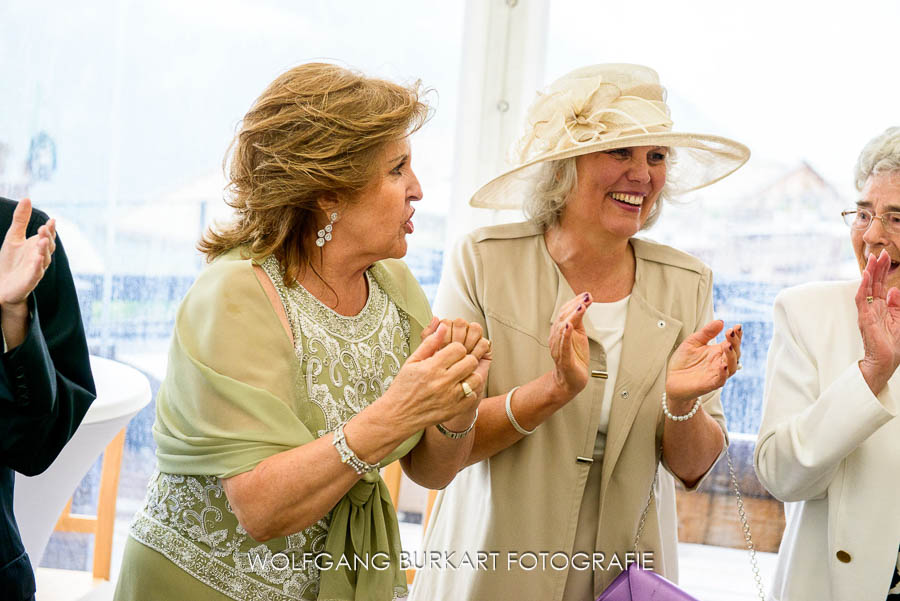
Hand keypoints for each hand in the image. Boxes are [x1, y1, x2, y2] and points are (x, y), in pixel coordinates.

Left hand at [0, 198, 55, 307]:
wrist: (2, 284)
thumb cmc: (10, 260)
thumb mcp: (13, 236)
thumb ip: (21, 219)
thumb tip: (27, 198)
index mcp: (39, 246)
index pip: (48, 236)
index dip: (51, 229)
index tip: (51, 220)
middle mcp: (41, 257)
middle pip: (49, 247)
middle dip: (48, 237)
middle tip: (43, 228)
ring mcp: (37, 269)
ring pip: (44, 259)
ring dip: (44, 250)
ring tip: (42, 240)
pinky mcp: (30, 280)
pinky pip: (36, 273)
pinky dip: (38, 266)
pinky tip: (38, 259)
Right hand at [389, 323, 484, 427]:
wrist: (398, 415)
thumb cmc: (403, 387)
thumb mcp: (412, 361)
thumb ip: (430, 343)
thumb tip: (442, 325)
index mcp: (432, 367)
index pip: (458, 348)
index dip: (456, 348)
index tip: (450, 353)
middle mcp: (442, 382)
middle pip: (470, 361)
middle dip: (466, 359)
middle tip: (457, 363)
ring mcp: (450, 398)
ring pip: (475, 379)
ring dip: (470, 375)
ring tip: (460, 376)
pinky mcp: (454, 410)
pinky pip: (473, 395)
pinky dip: (469, 391)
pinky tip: (459, 389)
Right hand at [547, 292, 591, 398]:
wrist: (570, 380)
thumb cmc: (574, 358)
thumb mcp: (579, 335)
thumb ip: (579, 321)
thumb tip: (583, 303)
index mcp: (560, 331)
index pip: (564, 312)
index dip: (575, 302)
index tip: (586, 295)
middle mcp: (556, 338)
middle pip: (562, 318)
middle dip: (575, 306)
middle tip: (586, 297)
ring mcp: (559, 349)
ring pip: (562, 329)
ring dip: (571, 316)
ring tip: (580, 307)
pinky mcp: (564, 360)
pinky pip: (563, 346)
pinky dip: (565, 335)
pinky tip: (569, 326)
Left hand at [666, 319, 742, 408]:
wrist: (672, 380)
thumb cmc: (683, 361)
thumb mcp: (693, 342)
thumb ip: (706, 333)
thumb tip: (720, 321)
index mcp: (718, 352)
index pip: (732, 343)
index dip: (736, 335)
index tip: (737, 326)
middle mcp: (720, 363)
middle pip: (735, 353)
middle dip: (735, 342)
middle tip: (730, 332)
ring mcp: (717, 374)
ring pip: (731, 366)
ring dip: (731, 356)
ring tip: (727, 345)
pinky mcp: (710, 384)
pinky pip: (721, 380)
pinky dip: (723, 373)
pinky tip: (722, 365)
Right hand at [855, 250, 899, 393]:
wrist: (886, 360)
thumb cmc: (892, 344)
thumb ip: (897, 305)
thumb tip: (894, 290)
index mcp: (882, 308)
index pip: (881, 285)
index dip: (883, 271)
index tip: (885, 258)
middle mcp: (873, 307)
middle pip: (874, 283)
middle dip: (877, 268)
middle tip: (880, 253)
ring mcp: (867, 311)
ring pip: (867, 287)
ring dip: (869, 273)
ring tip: (873, 259)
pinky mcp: (864, 317)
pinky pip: (862, 299)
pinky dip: (863, 286)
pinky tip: (865, 276)